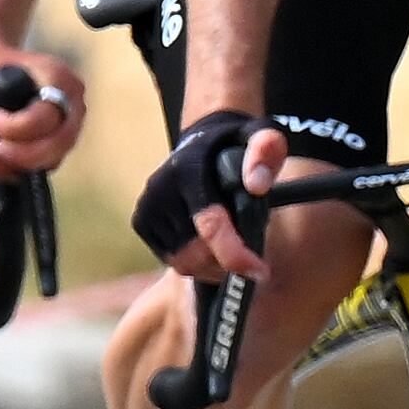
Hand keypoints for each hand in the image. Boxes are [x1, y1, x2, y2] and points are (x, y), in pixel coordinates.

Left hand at [0, 31, 82, 184]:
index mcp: (57, 77)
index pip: (46, 117)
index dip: (14, 128)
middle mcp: (71, 100)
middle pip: (60, 143)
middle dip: (24, 155)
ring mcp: (68, 121)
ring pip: (53, 158)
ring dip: (20, 164)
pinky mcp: (57, 138)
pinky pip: (44, 162)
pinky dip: (19, 167)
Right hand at [133, 108, 283, 281]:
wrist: (201, 143)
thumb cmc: (236, 146)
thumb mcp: (261, 137)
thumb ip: (266, 151)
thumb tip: (257, 185)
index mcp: (189, 169)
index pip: (209, 225)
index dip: (236, 255)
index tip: (261, 271)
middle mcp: (160, 188)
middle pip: (196, 252)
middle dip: (228, 265)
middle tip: (252, 260)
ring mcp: (147, 206)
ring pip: (182, 263)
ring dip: (213, 269)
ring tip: (234, 254)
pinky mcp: (141, 221)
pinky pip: (170, 260)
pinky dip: (195, 265)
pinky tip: (212, 251)